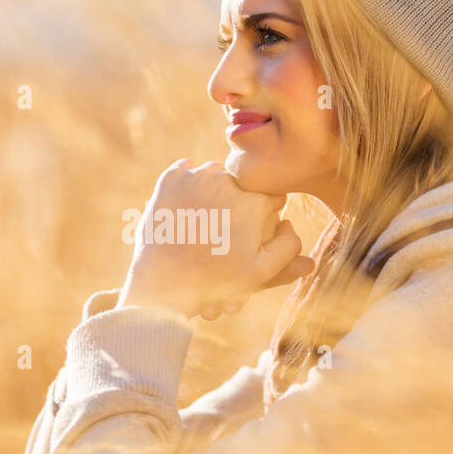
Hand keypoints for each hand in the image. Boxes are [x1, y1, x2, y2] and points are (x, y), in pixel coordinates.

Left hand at [118, 159, 314, 318]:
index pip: (273, 197)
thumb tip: (290, 223)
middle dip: (241, 203)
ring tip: (206, 221)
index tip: (253, 233)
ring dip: (215, 192)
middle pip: (245, 185)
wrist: (162, 282)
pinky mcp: (171, 177)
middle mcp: (228, 179)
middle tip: (226, 231)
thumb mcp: (261, 272)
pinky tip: (187, 209)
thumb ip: (288, 248)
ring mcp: (196, 175)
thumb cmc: (214, 280)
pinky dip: (189, 187)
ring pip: (217, 175)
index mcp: (254, 199)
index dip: (267, 217)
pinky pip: (187, 171)